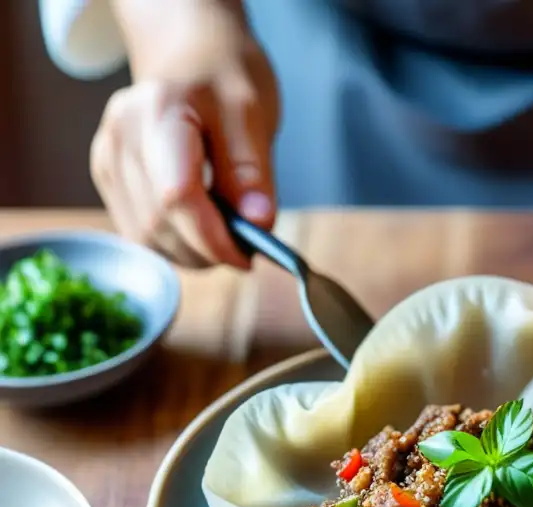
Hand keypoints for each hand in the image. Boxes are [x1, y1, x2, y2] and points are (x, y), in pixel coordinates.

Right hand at [90, 14, 278, 268]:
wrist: (190, 56)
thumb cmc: (224, 80)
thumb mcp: (253, 117)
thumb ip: (253, 172)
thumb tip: (258, 225)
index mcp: (159, 112)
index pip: (176, 195)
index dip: (213, 237)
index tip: (248, 256)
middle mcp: (121, 135)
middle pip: (158, 222)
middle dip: (206, 251)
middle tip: (245, 251)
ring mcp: (107, 156)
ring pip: (144, 235)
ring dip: (190, 253)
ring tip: (226, 239)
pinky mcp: (107, 176)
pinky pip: (137, 230)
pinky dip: (173, 244)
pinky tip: (200, 231)